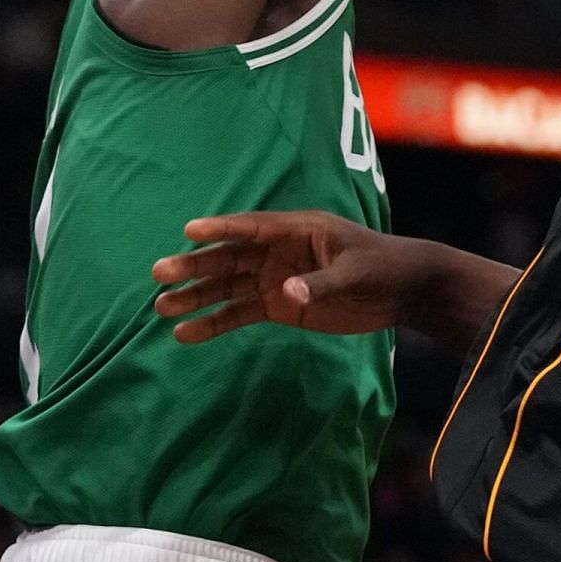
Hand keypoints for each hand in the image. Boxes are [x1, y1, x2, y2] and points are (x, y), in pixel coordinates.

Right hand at [153, 212, 425, 343]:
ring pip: (226, 287)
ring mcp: (274, 279)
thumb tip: (286, 292)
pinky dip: (213, 324)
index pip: (251, 227)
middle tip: (159, 274)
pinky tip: (186, 334)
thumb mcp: (354, 274)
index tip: (189, 231)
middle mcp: (277, 252)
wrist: (401, 291)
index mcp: (296, 231)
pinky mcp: (278, 305)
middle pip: (228, 258)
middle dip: (194, 266)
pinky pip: (239, 313)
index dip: (221, 229)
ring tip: (161, 307)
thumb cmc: (381, 267)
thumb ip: (320, 283)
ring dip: (195, 296)